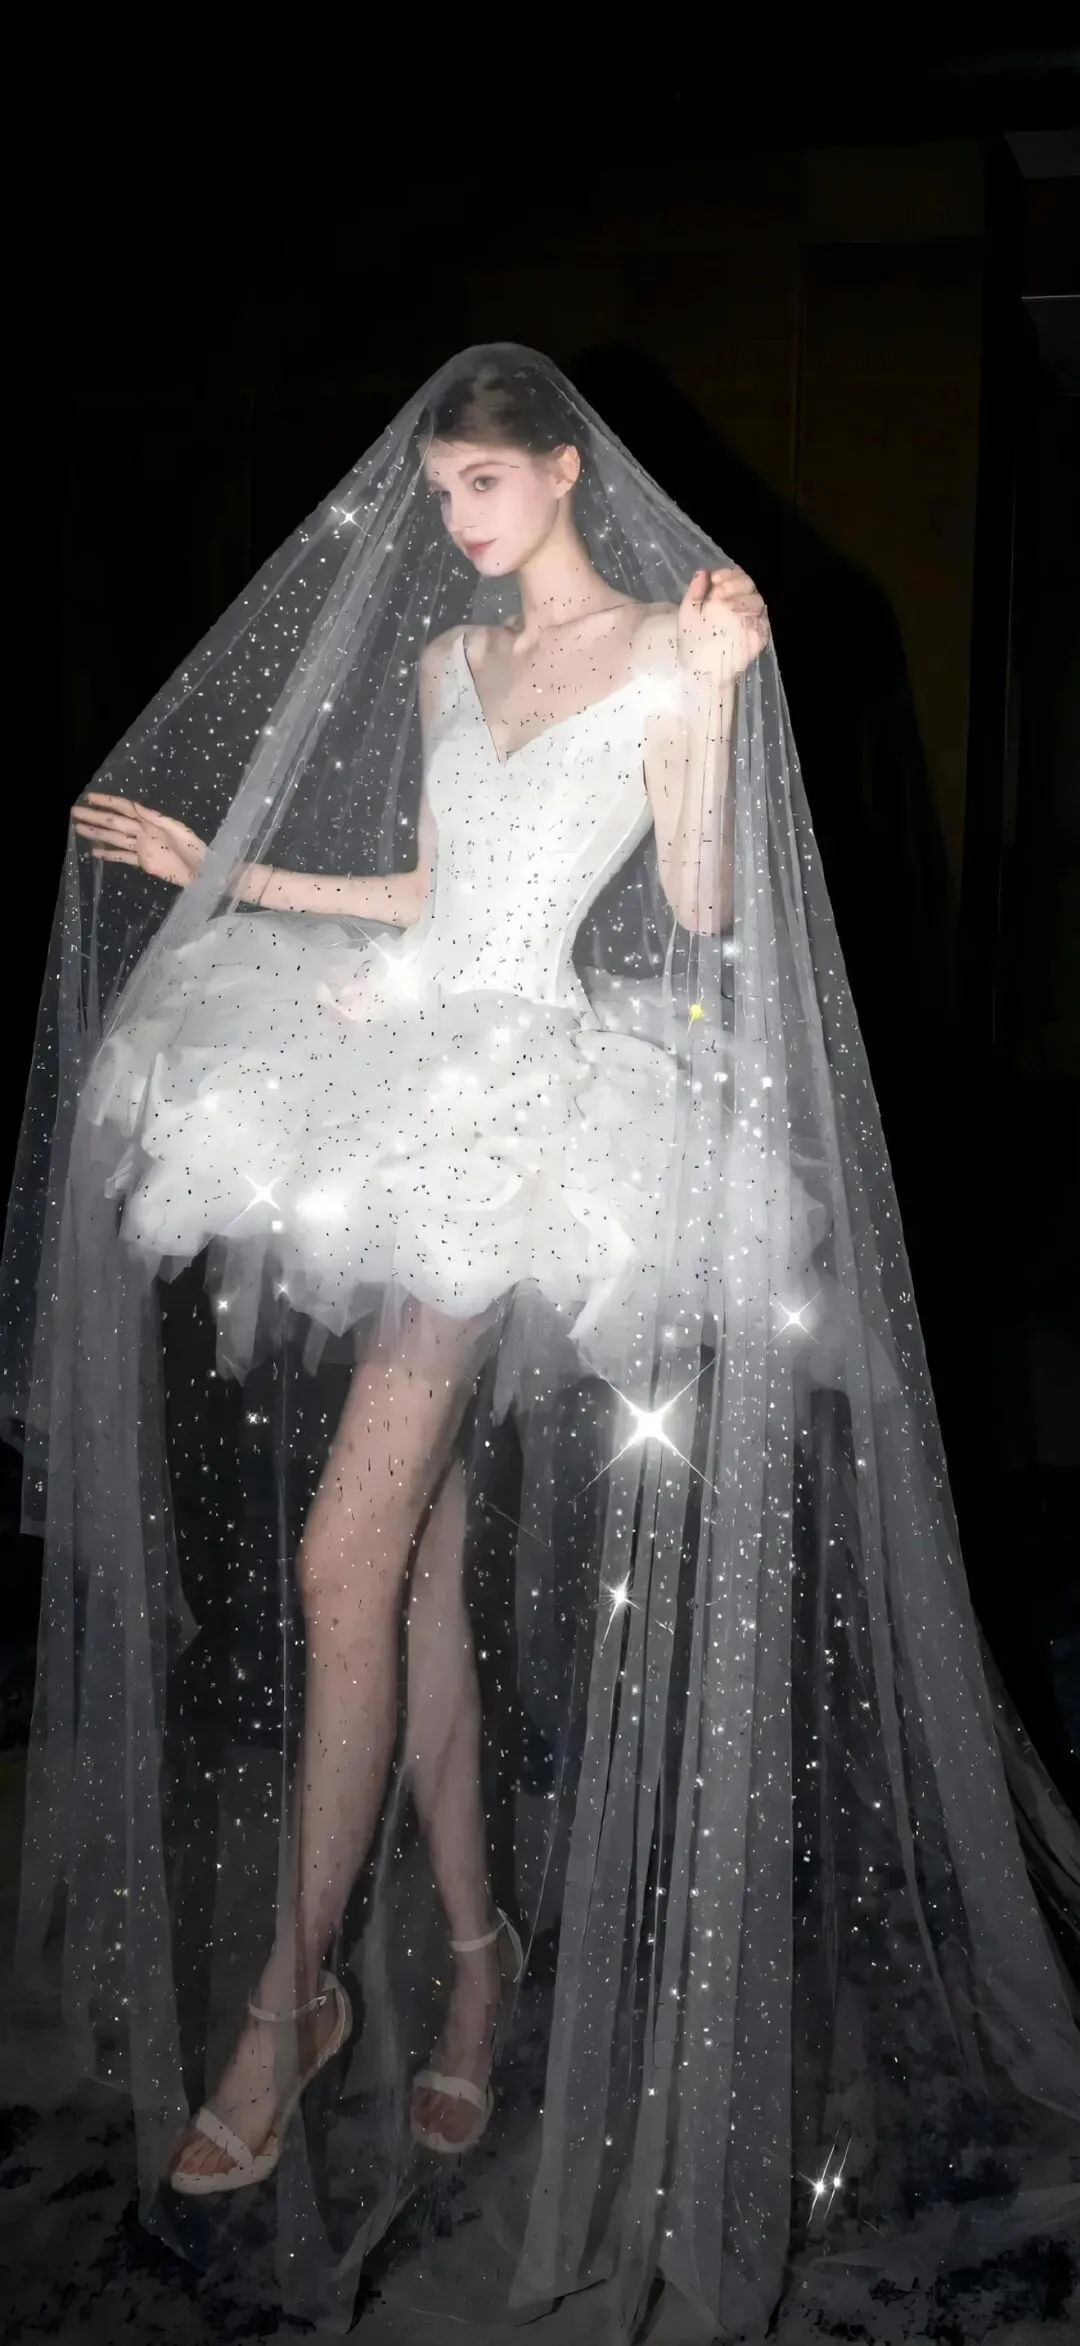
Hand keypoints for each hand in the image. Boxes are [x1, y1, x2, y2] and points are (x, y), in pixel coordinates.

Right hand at [71, 793, 206, 888]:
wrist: (203, 872)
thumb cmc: (196, 849)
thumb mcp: (179, 831)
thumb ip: (158, 819)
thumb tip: (136, 807)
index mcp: (151, 821)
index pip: (125, 808)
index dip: (107, 802)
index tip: (89, 798)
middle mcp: (143, 831)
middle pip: (114, 823)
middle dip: (95, 817)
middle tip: (74, 813)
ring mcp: (141, 847)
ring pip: (114, 838)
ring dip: (97, 834)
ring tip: (78, 829)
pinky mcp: (143, 862)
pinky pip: (122, 857)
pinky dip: (109, 855)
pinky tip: (95, 852)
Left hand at [677, 566, 769, 686]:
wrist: (701, 669)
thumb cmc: (693, 639)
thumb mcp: (688, 612)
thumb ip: (695, 591)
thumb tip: (703, 572)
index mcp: (726, 594)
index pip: (734, 575)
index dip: (726, 574)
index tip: (715, 579)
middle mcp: (741, 602)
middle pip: (748, 582)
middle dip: (734, 584)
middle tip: (720, 593)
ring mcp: (752, 617)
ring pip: (757, 598)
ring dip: (742, 599)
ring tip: (726, 607)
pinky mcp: (761, 632)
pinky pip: (763, 619)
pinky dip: (753, 616)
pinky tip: (740, 619)